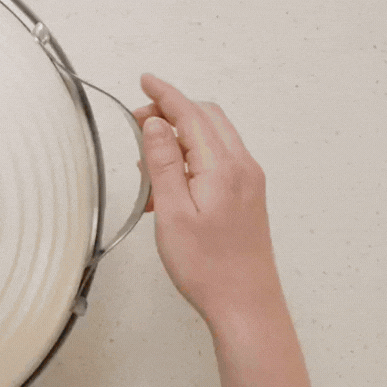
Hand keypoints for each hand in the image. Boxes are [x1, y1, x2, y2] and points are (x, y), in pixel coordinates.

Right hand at [133, 74, 279, 326]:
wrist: (246, 306)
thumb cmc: (208, 267)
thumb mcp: (173, 213)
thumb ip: (163, 163)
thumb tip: (156, 124)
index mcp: (223, 168)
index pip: (191, 115)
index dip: (165, 94)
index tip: (144, 80)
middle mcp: (243, 168)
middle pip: (207, 119)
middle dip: (172, 111)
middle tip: (138, 122)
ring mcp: (249, 183)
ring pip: (213, 138)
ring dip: (181, 136)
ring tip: (147, 162)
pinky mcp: (248, 198)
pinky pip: (218, 161)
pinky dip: (192, 157)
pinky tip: (167, 185)